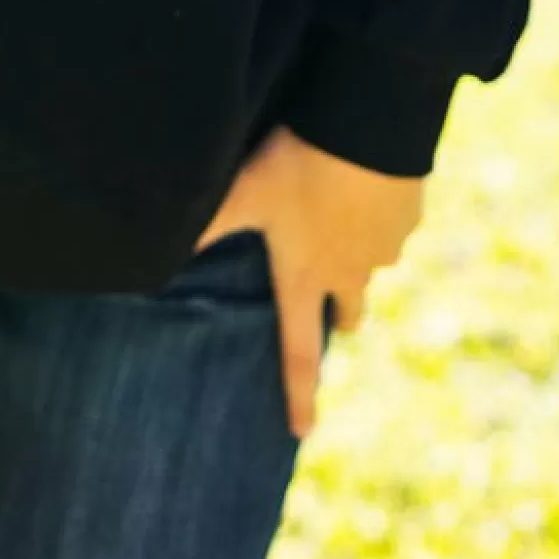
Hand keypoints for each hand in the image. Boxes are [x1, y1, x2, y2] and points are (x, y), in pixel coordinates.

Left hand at [195, 121, 424, 436]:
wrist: (369, 126)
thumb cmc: (298, 162)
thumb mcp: (243, 191)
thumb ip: (204, 225)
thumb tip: (150, 256)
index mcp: (305, 275)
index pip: (299, 352)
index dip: (298, 395)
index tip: (301, 432)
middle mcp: (350, 272)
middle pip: (349, 313)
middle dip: (339, 315)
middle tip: (330, 308)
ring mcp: (384, 247)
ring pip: (372, 265)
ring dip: (357, 254)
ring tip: (339, 219)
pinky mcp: (409, 216)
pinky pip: (393, 223)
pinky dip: (378, 212)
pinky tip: (362, 181)